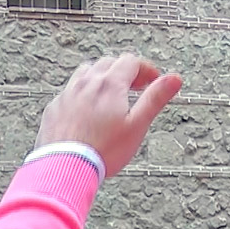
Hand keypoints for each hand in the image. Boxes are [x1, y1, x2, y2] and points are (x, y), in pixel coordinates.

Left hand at [35, 55, 182, 177]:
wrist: (65, 167)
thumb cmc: (103, 150)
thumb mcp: (137, 125)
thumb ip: (155, 99)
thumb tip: (174, 79)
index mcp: (110, 84)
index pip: (131, 61)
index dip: (145, 69)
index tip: (152, 81)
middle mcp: (86, 83)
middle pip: (108, 63)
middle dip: (125, 72)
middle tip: (135, 89)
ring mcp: (68, 94)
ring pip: (86, 72)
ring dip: (101, 78)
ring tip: (110, 96)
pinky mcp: (55, 107)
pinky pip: (70, 90)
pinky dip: (82, 93)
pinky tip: (86, 110)